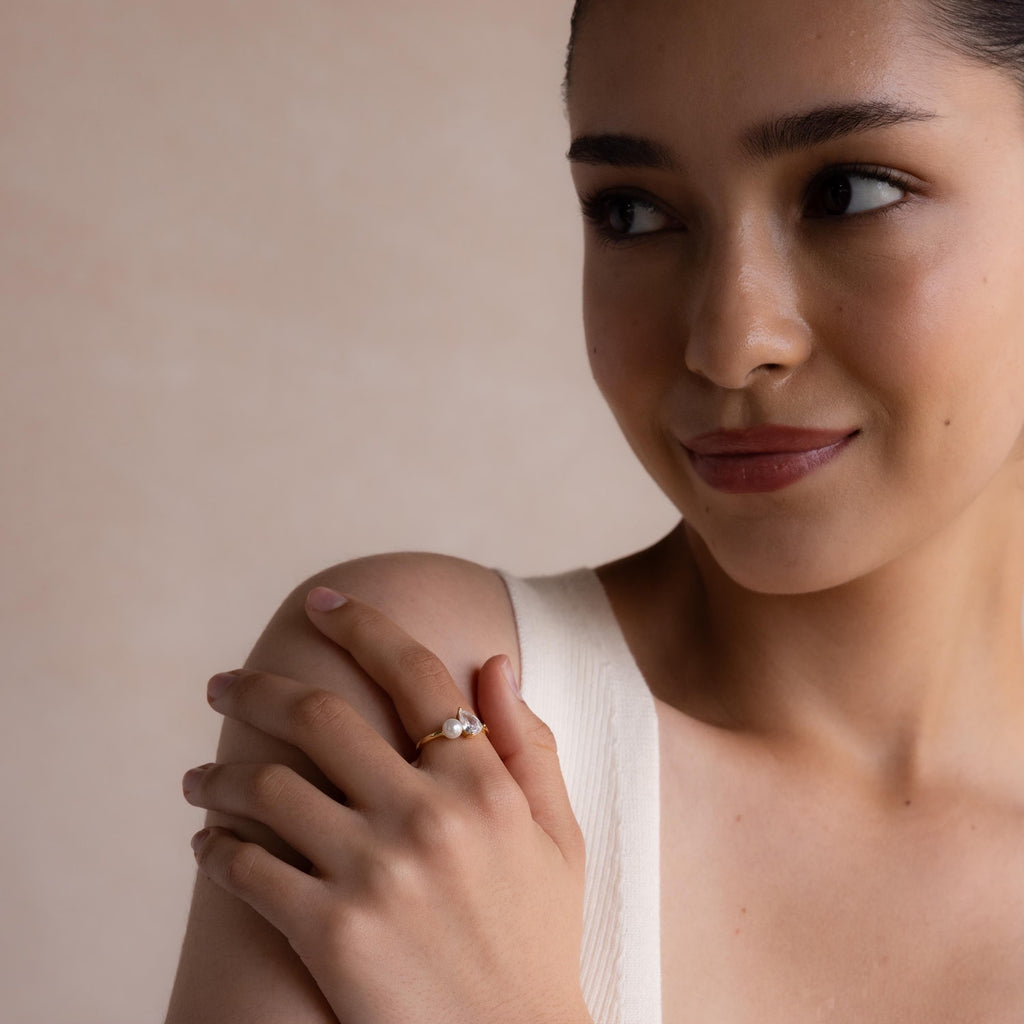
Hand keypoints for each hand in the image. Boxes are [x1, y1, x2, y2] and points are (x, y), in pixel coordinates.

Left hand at [182, 589, 590, 1023]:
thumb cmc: (539, 938)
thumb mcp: (560, 835)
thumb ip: (530, 742)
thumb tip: (494, 661)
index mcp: (482, 782)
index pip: (412, 673)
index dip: (362, 624)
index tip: (322, 602)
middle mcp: (424, 814)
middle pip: (317, 716)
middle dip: (256, 688)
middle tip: (221, 685)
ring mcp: (373, 872)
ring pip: (267, 787)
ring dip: (219, 775)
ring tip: (199, 777)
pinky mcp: (330, 933)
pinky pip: (247, 870)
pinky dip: (215, 849)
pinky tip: (206, 844)